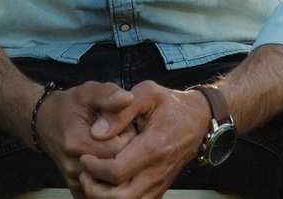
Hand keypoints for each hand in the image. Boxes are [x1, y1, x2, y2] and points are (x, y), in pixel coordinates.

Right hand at [35, 81, 138, 197]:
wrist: (46, 123)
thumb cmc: (70, 106)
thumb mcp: (88, 92)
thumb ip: (108, 95)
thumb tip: (128, 98)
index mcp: (77, 143)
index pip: (119, 149)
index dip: (128, 134)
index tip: (124, 122)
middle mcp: (74, 167)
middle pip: (116, 168)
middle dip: (125, 150)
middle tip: (120, 133)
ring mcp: (75, 181)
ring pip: (111, 181)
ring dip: (117, 162)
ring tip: (112, 143)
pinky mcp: (77, 190)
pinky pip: (103, 189)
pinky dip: (110, 175)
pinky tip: (107, 157)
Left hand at [77, 81, 209, 198]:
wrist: (198, 119)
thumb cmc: (171, 104)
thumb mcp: (146, 93)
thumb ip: (120, 111)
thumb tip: (97, 132)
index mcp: (152, 147)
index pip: (116, 171)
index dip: (94, 167)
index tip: (84, 155)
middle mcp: (157, 171)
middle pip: (120, 197)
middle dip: (95, 189)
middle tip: (84, 171)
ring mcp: (159, 183)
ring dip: (105, 197)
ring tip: (93, 178)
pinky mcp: (160, 189)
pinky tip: (107, 184)